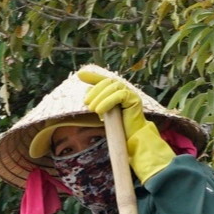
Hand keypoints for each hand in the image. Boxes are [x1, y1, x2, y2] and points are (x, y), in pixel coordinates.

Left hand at [78, 66, 175, 181]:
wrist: (133, 138)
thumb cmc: (119, 128)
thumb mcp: (104, 112)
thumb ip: (98, 101)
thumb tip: (87, 90)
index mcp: (118, 92)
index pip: (104, 80)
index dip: (92, 76)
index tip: (79, 75)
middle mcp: (125, 90)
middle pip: (107, 82)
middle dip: (95, 91)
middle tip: (86, 103)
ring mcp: (131, 93)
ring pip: (112, 88)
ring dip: (99, 97)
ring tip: (92, 109)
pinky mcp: (134, 99)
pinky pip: (119, 95)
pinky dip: (107, 102)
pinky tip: (99, 111)